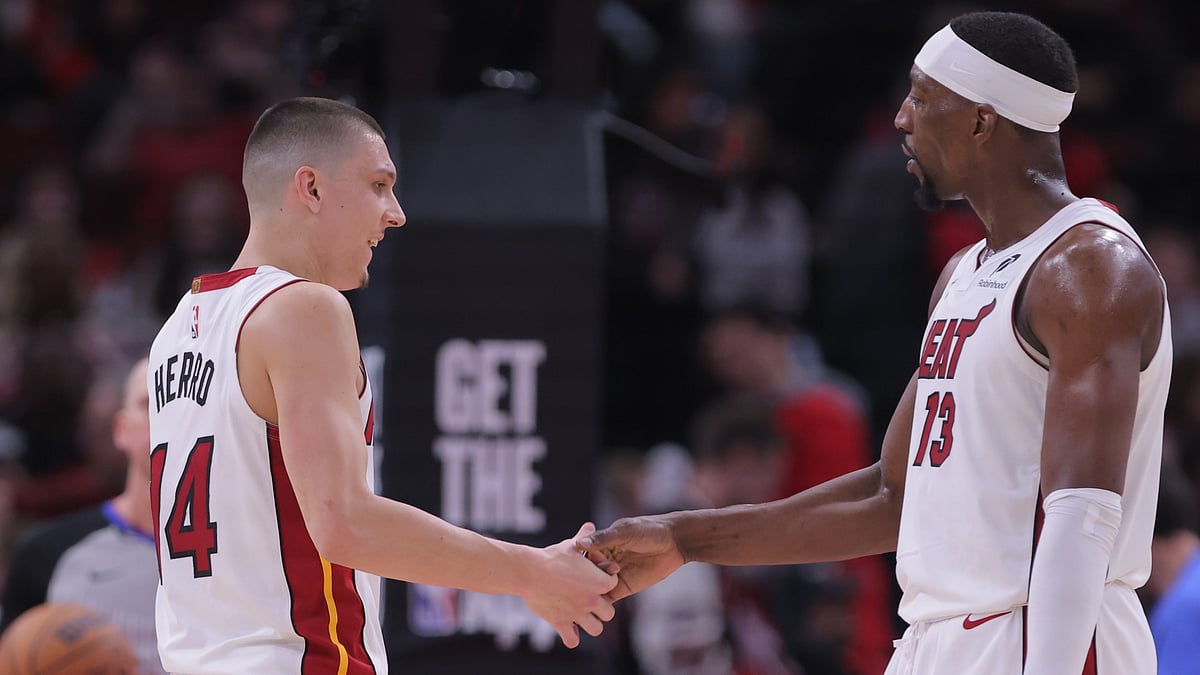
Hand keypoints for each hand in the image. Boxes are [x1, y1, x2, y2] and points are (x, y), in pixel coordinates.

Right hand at [521, 522, 617, 647]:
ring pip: (596, 629)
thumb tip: (590, 525)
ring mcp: (578, 613)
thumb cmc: (552, 557)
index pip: (613, 585)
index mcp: (599, 582)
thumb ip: (584, 537)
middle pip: (609, 613)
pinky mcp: (561, 623)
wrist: (529, 571)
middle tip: (588, 600)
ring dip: (589, 623)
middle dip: (601, 607)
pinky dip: (571, 637)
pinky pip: (572, 640)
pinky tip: (567, 627)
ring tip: (579, 615)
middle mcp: (592, 600)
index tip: (593, 578)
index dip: (605, 581)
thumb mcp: (571, 545)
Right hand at [577, 514, 685, 601]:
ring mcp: (613, 576)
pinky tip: (593, 610)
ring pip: (594, 589)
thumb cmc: (648, 530)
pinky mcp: (623, 588)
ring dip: (587, 597)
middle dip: (579, 584)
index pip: (582, 558)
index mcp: (601, 544)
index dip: (577, 566)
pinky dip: (600, 606)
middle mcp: (604, 561)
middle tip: (575, 590)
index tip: (574, 571)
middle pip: (585, 576)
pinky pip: (608, 599)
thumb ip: (603, 539)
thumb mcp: (624, 532)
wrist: (674, 542)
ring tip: (580, 603)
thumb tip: (580, 544)